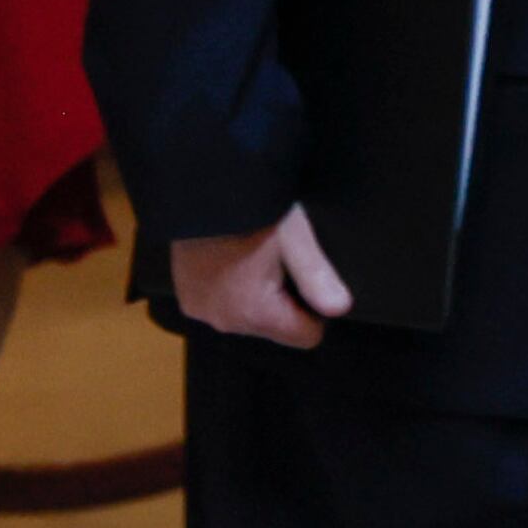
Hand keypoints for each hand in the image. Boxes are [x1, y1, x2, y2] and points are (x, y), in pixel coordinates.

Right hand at [169, 209, 350, 349]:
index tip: (304, 275)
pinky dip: (231, 288)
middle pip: (276, 328)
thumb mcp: (294, 239)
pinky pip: (223, 305)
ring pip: (249, 317)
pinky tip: (232, 257)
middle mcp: (224, 321)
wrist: (201, 190)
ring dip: (256, 294)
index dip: (314, 308)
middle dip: (283, 300)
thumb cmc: (252, 210)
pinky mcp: (187, 299)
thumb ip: (317, 277)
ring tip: (252, 254)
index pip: (306, 336)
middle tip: (276, 258)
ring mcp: (201, 311)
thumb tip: (340, 309)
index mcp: (254, 313)